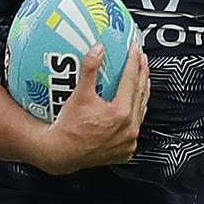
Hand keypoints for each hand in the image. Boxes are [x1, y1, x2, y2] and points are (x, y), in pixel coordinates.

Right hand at [35, 43, 149, 174]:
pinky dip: (136, 114)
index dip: (133, 62)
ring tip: (141, 78)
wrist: (62, 153)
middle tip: (142, 59)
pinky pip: (135, 127)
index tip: (134, 50)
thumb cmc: (69, 127)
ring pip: (141, 111)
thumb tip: (97, 50)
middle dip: (142, 74)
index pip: (131, 80)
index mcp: (120, 113)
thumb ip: (90, 69)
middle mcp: (129, 128)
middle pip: (140, 94)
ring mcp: (128, 140)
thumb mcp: (79, 95)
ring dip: (141, 93)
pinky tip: (134, 105)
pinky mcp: (125, 150)